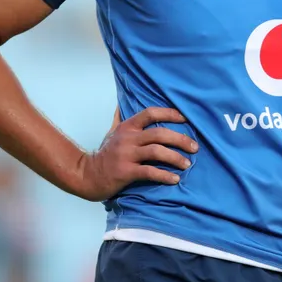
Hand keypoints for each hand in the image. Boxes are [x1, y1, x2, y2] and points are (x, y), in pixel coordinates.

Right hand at [76, 107, 197, 201]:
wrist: (87, 175)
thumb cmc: (105, 153)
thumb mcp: (111, 132)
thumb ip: (119, 118)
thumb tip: (121, 102)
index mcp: (127, 127)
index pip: (150, 113)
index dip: (169, 113)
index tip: (185, 118)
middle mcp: (128, 138)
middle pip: (159, 133)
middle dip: (180, 139)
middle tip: (194, 147)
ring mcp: (126, 155)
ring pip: (157, 152)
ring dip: (175, 158)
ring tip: (187, 164)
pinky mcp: (126, 172)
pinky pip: (149, 172)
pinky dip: (164, 175)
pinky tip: (175, 179)